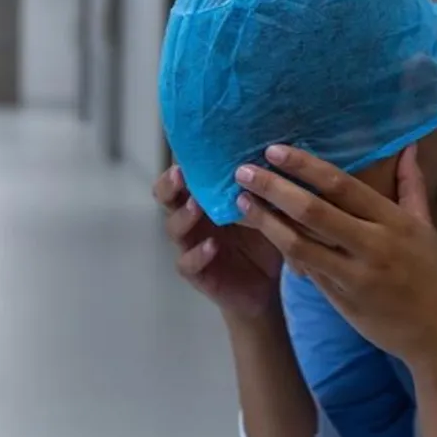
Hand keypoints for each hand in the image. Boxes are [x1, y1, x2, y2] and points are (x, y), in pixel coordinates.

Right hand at [153, 166, 282, 319]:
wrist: (266, 287)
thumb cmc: (261, 239)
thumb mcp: (264, 209)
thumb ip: (258, 187)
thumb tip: (270, 150)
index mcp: (204, 199)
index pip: (181, 177)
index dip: (179, 163)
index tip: (188, 151)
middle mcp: (192, 220)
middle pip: (166, 198)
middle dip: (170, 185)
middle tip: (181, 174)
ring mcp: (191, 245)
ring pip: (174, 228)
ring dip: (183, 215)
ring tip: (197, 206)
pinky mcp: (197, 272)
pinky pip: (187, 263)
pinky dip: (197, 253)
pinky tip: (212, 246)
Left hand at [234, 144, 436, 366]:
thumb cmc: (433, 275)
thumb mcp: (426, 227)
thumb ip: (412, 185)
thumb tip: (408, 147)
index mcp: (394, 221)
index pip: (341, 185)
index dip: (304, 166)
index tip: (274, 151)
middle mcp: (372, 245)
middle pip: (313, 211)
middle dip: (274, 189)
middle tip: (243, 171)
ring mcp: (354, 275)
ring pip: (299, 244)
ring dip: (266, 222)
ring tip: (241, 202)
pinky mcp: (340, 299)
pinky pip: (305, 269)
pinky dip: (283, 250)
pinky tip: (263, 232)